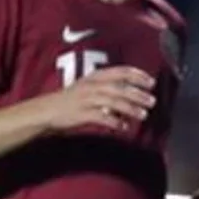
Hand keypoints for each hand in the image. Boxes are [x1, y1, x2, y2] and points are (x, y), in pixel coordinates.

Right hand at [38, 66, 155, 133]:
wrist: (46, 111)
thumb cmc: (71, 100)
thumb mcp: (89, 86)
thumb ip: (108, 87)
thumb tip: (133, 91)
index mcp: (95, 77)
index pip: (120, 71)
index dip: (137, 75)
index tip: (151, 82)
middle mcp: (92, 86)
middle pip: (120, 87)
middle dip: (138, 94)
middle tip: (152, 101)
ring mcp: (86, 100)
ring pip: (113, 102)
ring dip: (130, 108)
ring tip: (143, 115)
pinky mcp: (81, 114)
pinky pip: (102, 117)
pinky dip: (115, 122)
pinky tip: (124, 127)